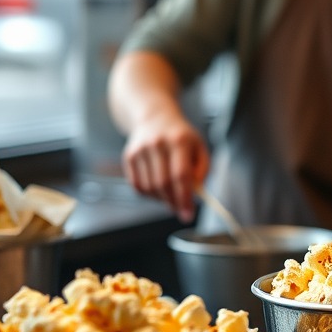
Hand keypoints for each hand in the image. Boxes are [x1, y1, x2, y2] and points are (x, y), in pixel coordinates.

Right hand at [121, 107, 209, 222]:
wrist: (155, 118)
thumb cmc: (181, 137)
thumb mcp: (199, 147)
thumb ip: (202, 169)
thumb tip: (195, 191)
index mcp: (179, 140)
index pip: (181, 175)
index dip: (185, 197)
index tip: (189, 213)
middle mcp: (157, 144)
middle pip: (163, 183)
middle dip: (174, 202)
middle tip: (181, 211)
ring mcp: (140, 150)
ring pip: (149, 187)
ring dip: (162, 199)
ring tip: (171, 197)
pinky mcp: (129, 156)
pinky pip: (137, 186)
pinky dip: (149, 195)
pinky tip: (158, 190)